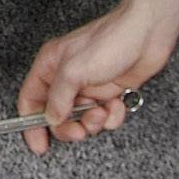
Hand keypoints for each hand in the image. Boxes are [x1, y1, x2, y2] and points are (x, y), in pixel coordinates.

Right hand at [13, 3, 172, 153]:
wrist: (148, 34)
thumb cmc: (111, 40)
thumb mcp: (74, 71)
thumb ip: (58, 99)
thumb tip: (51, 119)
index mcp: (51, 66)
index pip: (30, 100)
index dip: (31, 124)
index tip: (39, 145)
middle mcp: (67, 78)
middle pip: (57, 116)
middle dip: (69, 127)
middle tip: (80, 131)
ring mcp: (89, 87)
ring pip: (82, 120)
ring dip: (94, 122)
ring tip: (102, 111)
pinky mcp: (109, 93)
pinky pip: (104, 117)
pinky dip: (112, 116)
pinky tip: (117, 104)